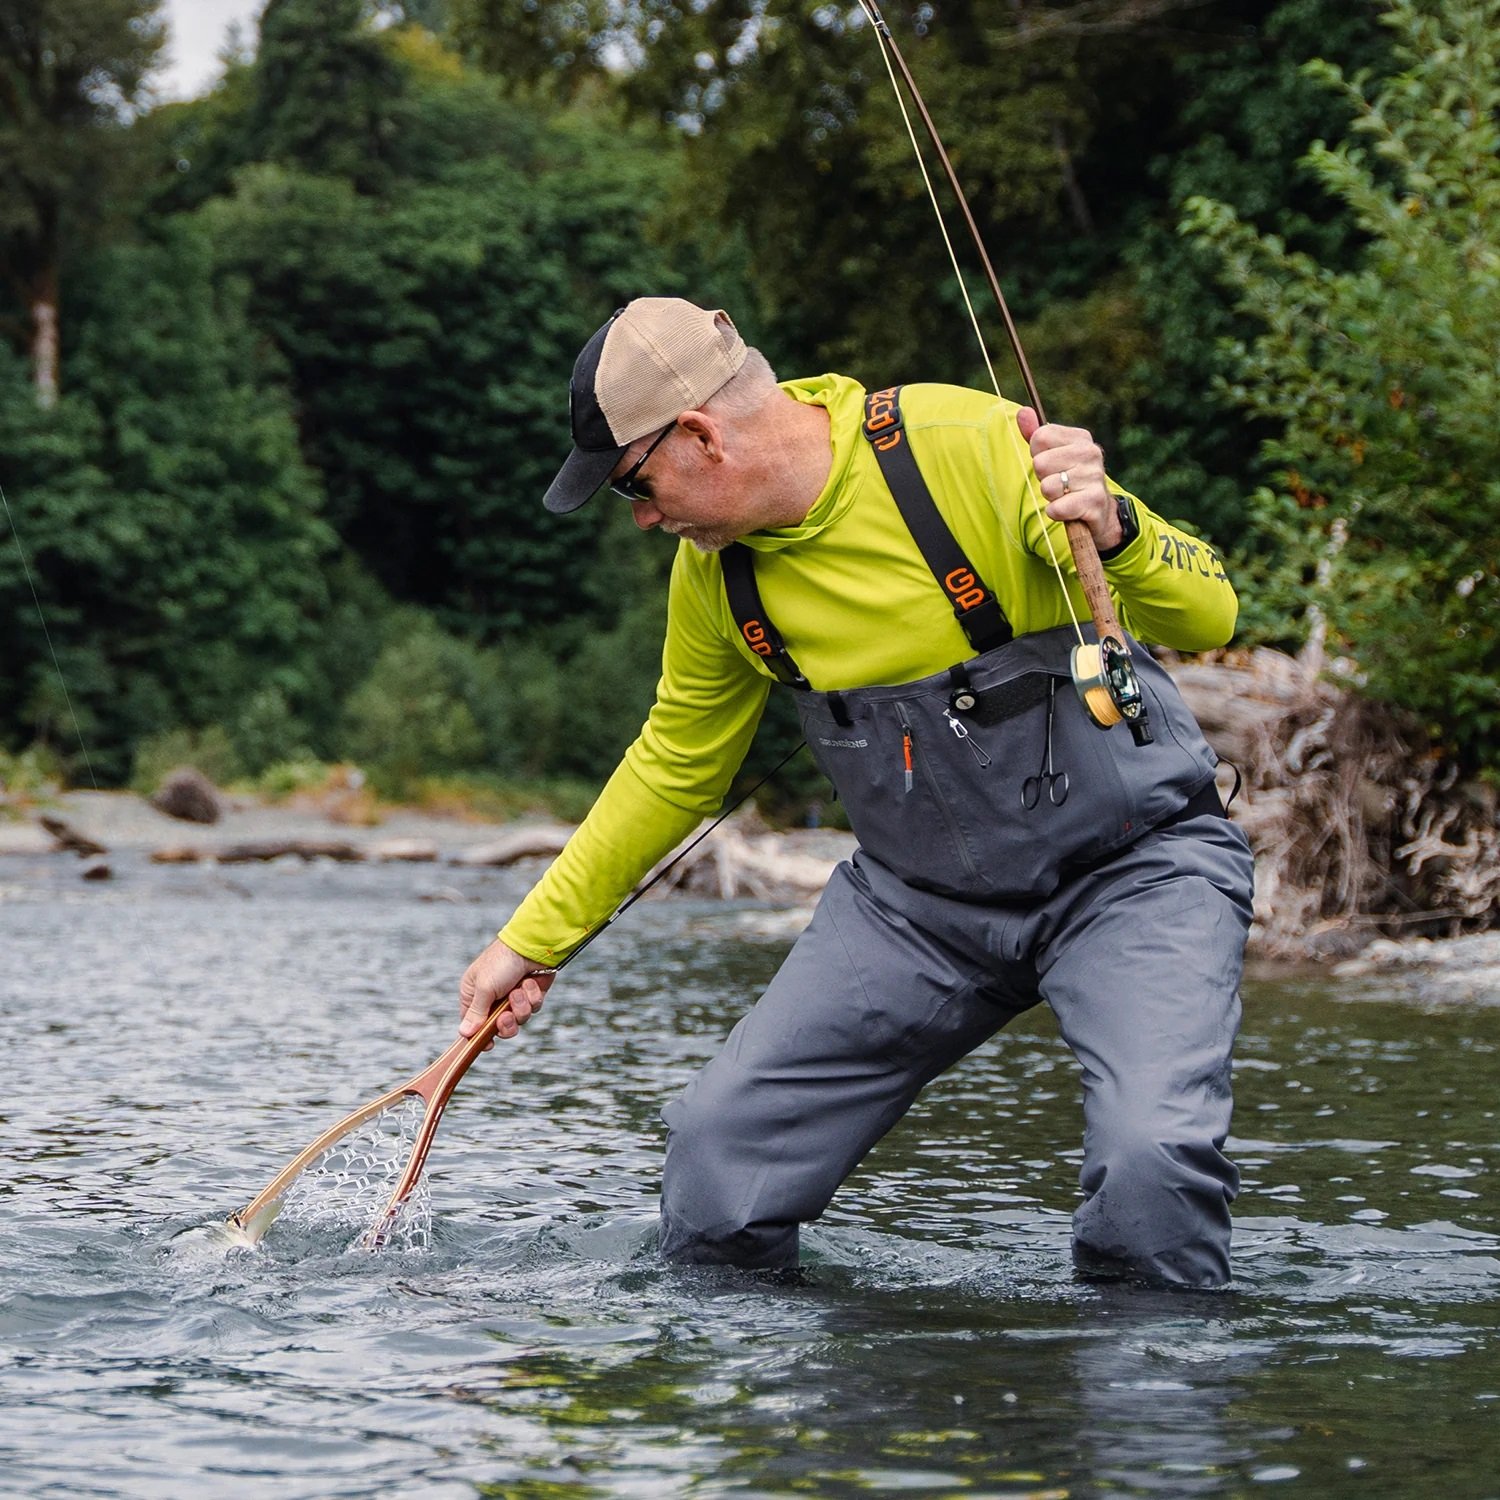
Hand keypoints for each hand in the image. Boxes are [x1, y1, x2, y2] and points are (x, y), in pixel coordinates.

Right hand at [458, 937, 554, 1041]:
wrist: (532, 945)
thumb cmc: (502, 962)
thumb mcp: (484, 988)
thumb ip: (476, 1013)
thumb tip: (464, 1034)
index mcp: (474, 994)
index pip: (472, 1024)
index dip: (480, 1036)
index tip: (488, 1045)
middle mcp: (492, 998)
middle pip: (498, 1027)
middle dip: (506, 1023)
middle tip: (507, 1014)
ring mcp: (513, 996)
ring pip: (518, 1019)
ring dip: (521, 1007)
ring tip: (520, 990)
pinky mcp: (531, 994)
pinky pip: (533, 1008)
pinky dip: (533, 997)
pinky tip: (531, 982)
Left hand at [1016, 407, 1121, 550]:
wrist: (1098, 511)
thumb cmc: (1069, 479)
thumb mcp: (1053, 455)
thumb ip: (1036, 435)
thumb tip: (1022, 412)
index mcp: (1080, 438)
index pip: (1040, 437)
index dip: (1037, 455)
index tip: (1051, 464)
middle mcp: (1091, 453)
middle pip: (1040, 463)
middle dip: (1042, 478)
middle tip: (1059, 483)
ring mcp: (1095, 477)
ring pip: (1047, 487)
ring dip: (1051, 497)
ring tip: (1066, 496)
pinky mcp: (1094, 502)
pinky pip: (1057, 508)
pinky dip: (1056, 512)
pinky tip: (1068, 510)